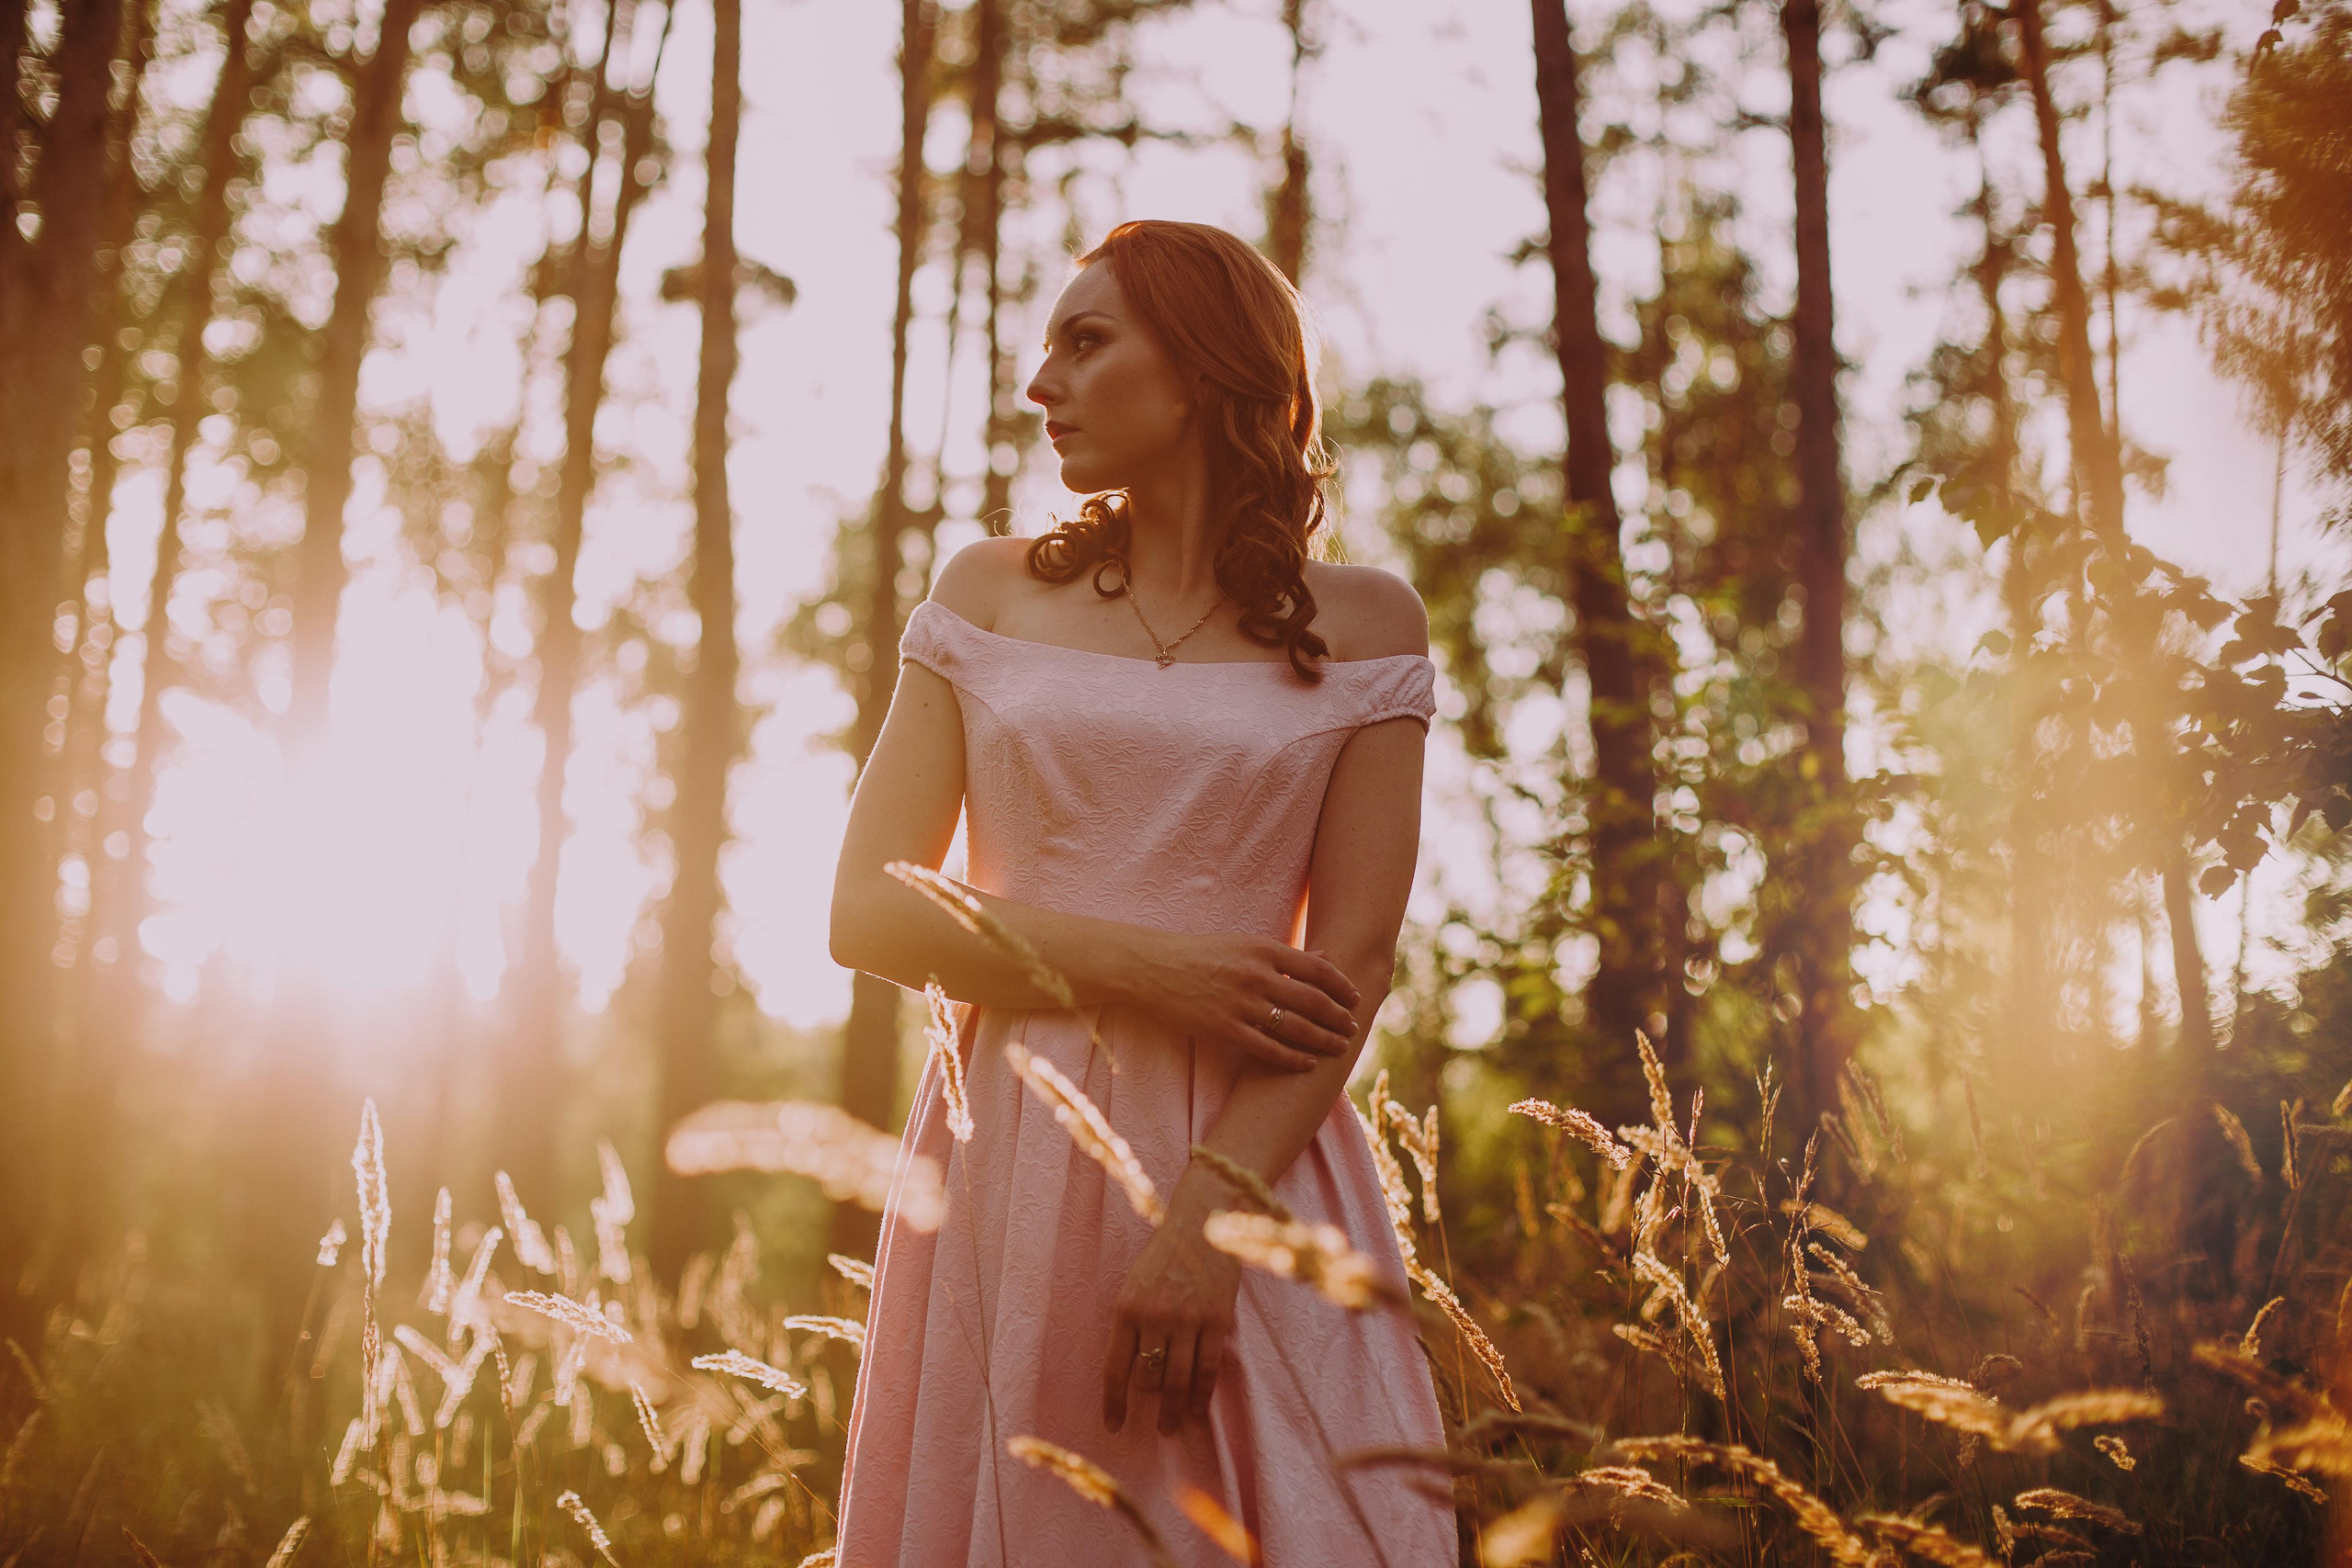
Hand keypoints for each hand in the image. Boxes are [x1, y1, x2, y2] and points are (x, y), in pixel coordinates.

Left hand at [1103, 1190, 1242, 1435]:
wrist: (1203, 1221)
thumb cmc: (1165, 1255)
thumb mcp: (1136, 1285)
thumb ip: (1132, 1325)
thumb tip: (1134, 1372)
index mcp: (1126, 1307)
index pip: (1115, 1367)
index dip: (1114, 1402)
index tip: (1114, 1426)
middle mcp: (1153, 1315)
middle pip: (1149, 1378)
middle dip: (1152, 1404)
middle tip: (1157, 1425)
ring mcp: (1187, 1318)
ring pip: (1178, 1379)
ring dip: (1175, 1410)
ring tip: (1172, 1427)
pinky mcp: (1216, 1318)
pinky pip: (1207, 1367)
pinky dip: (1202, 1393)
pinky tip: (1198, 1408)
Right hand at [1116, 931, 1362, 1071]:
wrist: (1153, 967)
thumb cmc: (1201, 954)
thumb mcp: (1244, 944)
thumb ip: (1285, 955)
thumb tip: (1326, 961)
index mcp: (1263, 950)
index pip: (1317, 970)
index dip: (1342, 986)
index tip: (1356, 998)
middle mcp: (1255, 975)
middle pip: (1313, 1001)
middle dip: (1339, 1018)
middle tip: (1354, 1028)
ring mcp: (1240, 1003)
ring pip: (1295, 1027)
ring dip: (1323, 1040)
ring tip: (1340, 1048)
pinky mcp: (1223, 1028)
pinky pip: (1267, 1048)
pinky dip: (1292, 1058)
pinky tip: (1308, 1064)